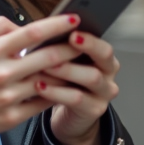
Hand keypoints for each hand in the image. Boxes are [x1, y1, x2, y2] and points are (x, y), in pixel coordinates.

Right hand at [0, 15, 80, 144]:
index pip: (30, 33)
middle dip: (71, 47)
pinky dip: (55, 93)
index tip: (73, 18)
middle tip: (85, 41)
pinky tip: (64, 87)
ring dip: (67, 71)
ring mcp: (7, 98)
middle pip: (46, 57)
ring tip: (79, 63)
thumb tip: (19, 25)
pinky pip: (41, 103)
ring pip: (48, 81)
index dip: (56, 25)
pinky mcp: (10, 118)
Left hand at [36, 25, 119, 144]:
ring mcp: (104, 93)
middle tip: (63, 42)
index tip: (71, 31)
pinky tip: (39, 86)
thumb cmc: (63, 82)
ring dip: (66, 70)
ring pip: (91, 77)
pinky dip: (56, 91)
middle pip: (104, 56)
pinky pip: (76, 99)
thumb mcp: (62, 62)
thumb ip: (55, 44)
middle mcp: (108, 73)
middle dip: (85, 47)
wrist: (69, 116)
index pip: (102, 44)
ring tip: (44, 66)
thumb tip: (35, 28)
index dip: (89, 38)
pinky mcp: (94, 110)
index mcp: (103, 57)